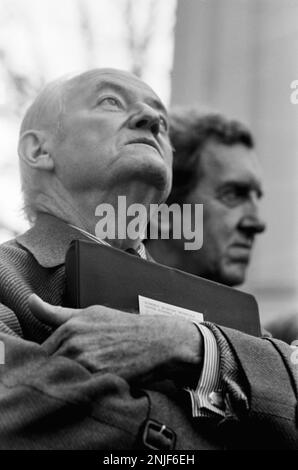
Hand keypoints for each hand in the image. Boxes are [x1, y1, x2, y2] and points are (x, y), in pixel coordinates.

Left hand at [29, 294, 203, 383]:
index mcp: (70, 327)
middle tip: (81, 369)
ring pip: (62, 381)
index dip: (51, 361)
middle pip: (49, 369)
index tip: (62, 362)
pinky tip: (96, 383)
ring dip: (70, 383)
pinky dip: (83, 391)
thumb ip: (57, 313)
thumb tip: (30, 301)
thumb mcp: (91, 313)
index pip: (42, 353)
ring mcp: (86, 363)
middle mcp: (74, 344)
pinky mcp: (99, 379)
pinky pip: (79, 391)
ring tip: (90, 376)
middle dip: (58, 373)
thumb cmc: (126, 327)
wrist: (159, 341)